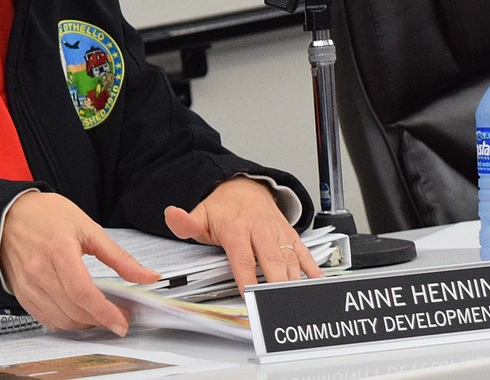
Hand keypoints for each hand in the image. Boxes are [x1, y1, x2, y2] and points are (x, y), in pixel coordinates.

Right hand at [0, 192, 159, 334]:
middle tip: (119, 314)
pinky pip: (46, 319)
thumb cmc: (46, 215)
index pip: (84, 293)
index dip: (106, 312)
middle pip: (75, 310)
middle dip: (101, 319)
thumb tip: (146, 275)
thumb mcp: (87, 227)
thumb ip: (118, 256)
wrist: (10, 214)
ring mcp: (29, 286)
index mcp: (59, 251)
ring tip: (100, 314)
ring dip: (85, 323)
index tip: (123, 321)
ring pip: (61, 320)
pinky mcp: (22, 294)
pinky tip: (78, 313)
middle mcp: (40, 272)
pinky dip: (66, 322)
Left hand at [163, 176, 322, 293]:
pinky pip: (304, 252)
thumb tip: (171, 215)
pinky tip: (317, 283)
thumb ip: (185, 222)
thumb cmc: (223, 207)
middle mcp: (260, 229)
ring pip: (289, 259)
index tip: (249, 295)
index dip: (247, 278)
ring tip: (297, 301)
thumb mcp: (200, 213)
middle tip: (277, 304)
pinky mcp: (290, 234)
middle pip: (271, 260)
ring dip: (294, 281)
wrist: (244, 185)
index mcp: (237, 228)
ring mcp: (278, 232)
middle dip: (276, 284)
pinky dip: (312, 268)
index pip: (243, 258)